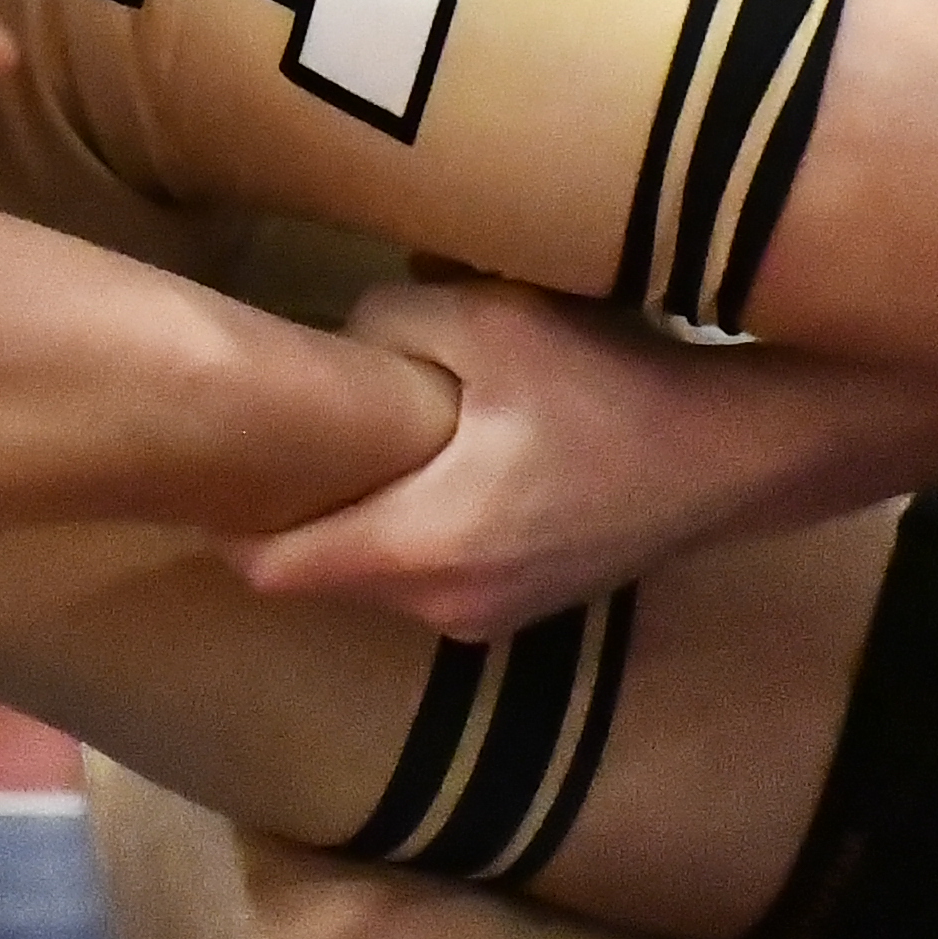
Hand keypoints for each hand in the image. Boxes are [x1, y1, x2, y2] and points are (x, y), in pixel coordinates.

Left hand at [230, 281, 905, 638]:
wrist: (739, 450)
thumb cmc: (610, 382)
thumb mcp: (481, 320)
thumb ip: (377, 330)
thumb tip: (327, 348)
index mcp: (417, 549)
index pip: (268, 566)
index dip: (222, 512)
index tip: (198, 457)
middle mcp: (442, 609)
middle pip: (318, 572)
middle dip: (285, 512)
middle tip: (260, 435)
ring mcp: (491, 618)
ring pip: (376, 574)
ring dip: (354, 520)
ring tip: (343, 441)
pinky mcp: (531, 605)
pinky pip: (433, 574)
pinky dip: (412, 530)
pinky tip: (429, 463)